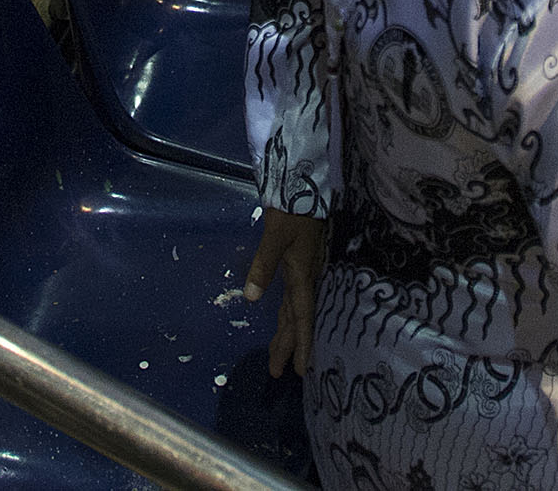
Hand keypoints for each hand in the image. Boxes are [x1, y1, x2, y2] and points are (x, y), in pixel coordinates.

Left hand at [240, 212, 324, 379]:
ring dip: (288, 334)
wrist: (304, 185)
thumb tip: (251, 299)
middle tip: (279, 372)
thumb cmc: (291, 211)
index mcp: (302, 275)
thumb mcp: (275, 236)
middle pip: (297, 319)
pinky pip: (296, 299)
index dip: (301, 344)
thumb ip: (263, 267)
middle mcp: (306, 278)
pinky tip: (285, 320)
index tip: (301, 371)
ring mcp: (305, 271)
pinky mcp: (300, 264)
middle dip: (289, 346)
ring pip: (296, 311)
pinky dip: (290, 316)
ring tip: (280, 357)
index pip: (302, 317)